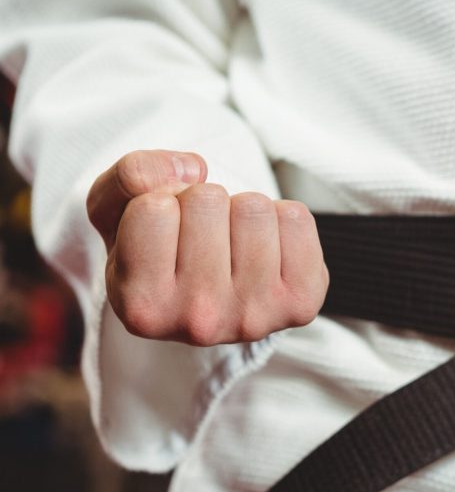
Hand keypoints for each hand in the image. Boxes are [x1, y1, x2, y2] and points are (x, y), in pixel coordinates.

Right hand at [87, 149, 328, 344]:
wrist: (216, 297)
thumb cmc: (163, 253)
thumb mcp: (118, 212)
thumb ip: (129, 176)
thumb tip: (193, 169)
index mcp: (142, 307)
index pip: (154, 208)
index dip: (162, 200)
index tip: (168, 230)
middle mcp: (197, 321)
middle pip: (207, 200)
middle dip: (204, 203)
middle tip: (204, 235)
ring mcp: (254, 317)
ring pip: (254, 207)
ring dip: (243, 210)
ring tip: (234, 242)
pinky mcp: (300, 303)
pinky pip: (297, 219)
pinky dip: (282, 219)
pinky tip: (267, 250)